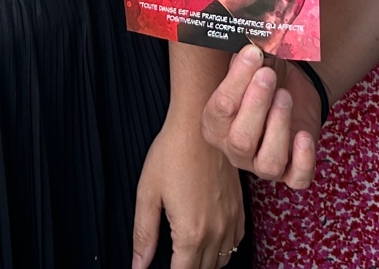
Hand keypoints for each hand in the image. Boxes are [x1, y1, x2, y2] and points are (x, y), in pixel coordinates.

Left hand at [131, 107, 242, 268]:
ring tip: (186, 253)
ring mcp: (231, 220)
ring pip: (222, 260)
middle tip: (172, 256)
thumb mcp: (148, 193)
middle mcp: (216, 231)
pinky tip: (208, 238)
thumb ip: (144, 235)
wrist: (200, 123)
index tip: (162, 268)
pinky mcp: (240, 207)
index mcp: (191, 233)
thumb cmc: (171, 153)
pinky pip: (236, 242)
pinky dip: (223, 248)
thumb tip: (138, 266)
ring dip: (205, 263)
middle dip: (186, 268)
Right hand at [199, 44, 318, 189]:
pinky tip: (304, 135)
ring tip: (285, 97)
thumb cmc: (264, 76)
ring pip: (268, 164)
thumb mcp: (253, 64)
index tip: (253, 53)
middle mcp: (235, 149)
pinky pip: (297, 179)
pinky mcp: (291, 170)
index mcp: (216, 124)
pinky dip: (303, 160)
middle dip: (256, 105)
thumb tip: (251, 39)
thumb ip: (247, 57)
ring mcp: (262, 164)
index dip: (237, 80)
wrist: (291, 89)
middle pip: (240, 141)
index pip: (220, 108)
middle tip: (268, 75)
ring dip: (278, 128)